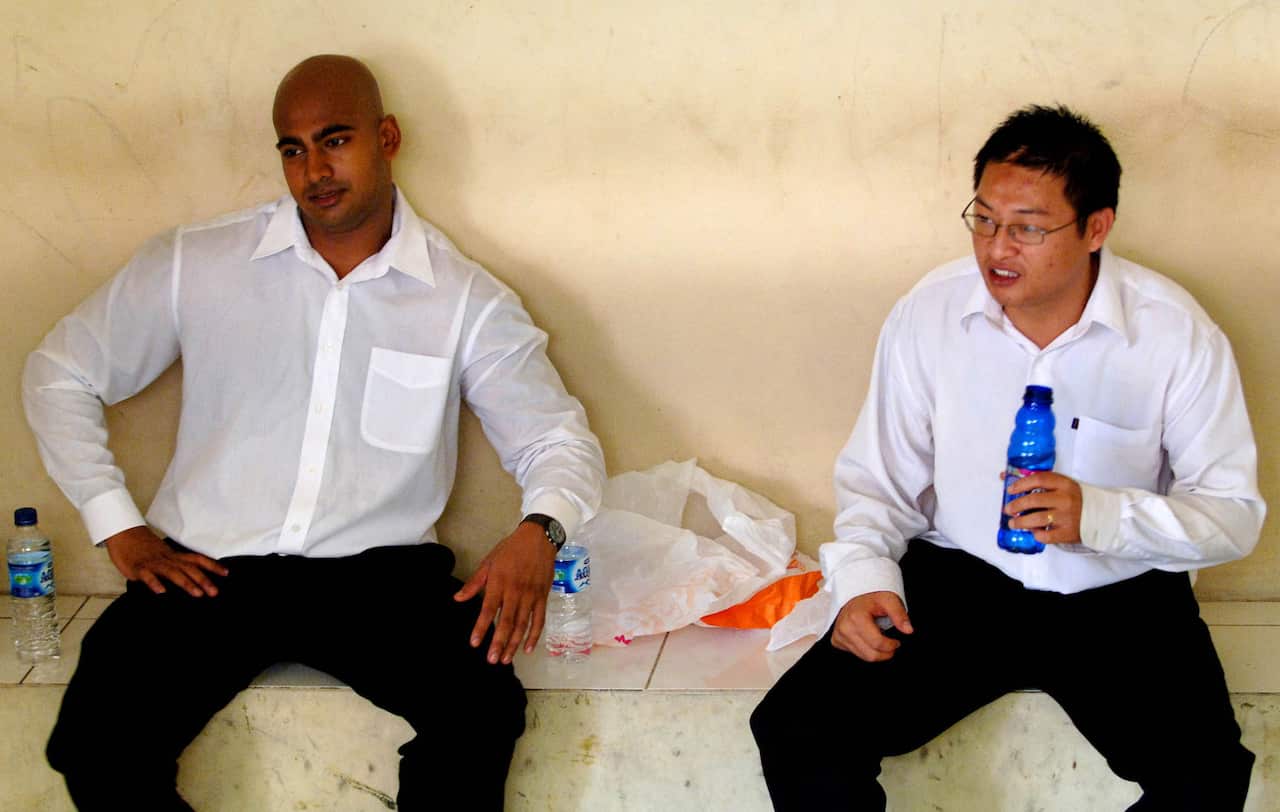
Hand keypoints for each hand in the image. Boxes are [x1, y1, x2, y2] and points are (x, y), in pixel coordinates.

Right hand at [104, 526, 228, 596]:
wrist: (124, 534)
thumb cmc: (144, 548)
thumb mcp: (164, 554)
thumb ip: (175, 564)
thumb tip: (191, 575)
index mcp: (174, 555)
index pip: (197, 559)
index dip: (212, 565)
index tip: (226, 573)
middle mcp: (167, 558)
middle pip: (188, 568)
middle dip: (203, 580)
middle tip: (215, 592)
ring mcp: (153, 563)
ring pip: (172, 572)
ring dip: (186, 583)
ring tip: (198, 594)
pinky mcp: (138, 568)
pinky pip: (147, 576)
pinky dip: (155, 583)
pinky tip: (162, 592)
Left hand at [454, 521, 556, 664]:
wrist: (538, 538)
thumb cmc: (510, 550)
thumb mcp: (489, 562)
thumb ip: (474, 583)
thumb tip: (457, 599)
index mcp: (499, 582)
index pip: (489, 609)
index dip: (482, 627)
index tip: (475, 643)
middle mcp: (516, 591)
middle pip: (507, 621)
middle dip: (499, 642)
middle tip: (492, 660)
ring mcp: (531, 595)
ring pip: (523, 624)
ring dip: (514, 643)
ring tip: (505, 659)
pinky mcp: (543, 597)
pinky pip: (539, 620)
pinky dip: (534, 635)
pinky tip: (528, 649)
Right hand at [831, 591, 912, 661]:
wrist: (854, 596)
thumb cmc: (871, 599)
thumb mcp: (889, 600)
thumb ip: (900, 615)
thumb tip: (908, 630)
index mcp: (856, 617)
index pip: (878, 643)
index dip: (891, 645)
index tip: (896, 642)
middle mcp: (845, 628)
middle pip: (871, 655)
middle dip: (886, 653)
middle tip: (891, 644)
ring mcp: (839, 635)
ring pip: (864, 657)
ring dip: (876, 652)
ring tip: (880, 639)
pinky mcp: (836, 641)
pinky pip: (856, 654)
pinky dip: (866, 650)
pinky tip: (868, 639)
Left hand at [1004, 471, 1083, 543]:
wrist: (1101, 515)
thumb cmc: (1076, 499)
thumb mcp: (1062, 486)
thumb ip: (1039, 483)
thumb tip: (1005, 477)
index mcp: (1064, 484)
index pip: (1038, 479)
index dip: (1021, 484)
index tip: (1010, 489)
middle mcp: (1065, 499)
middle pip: (1034, 500)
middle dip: (1016, 505)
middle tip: (1008, 509)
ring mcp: (1066, 517)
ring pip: (1036, 519)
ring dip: (1020, 522)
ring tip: (1013, 523)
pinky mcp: (1067, 532)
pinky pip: (1045, 535)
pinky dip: (1036, 534)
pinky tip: (1033, 531)